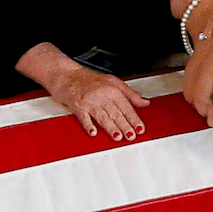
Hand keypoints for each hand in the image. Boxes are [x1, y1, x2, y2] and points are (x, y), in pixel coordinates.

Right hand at [14, 43, 150, 140]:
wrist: (66, 75)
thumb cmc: (88, 79)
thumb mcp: (113, 81)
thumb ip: (130, 93)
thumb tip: (145, 102)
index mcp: (112, 89)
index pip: (126, 106)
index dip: (134, 118)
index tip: (140, 128)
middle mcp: (101, 94)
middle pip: (115, 112)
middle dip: (124, 125)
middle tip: (131, 136)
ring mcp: (89, 101)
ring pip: (102, 116)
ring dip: (110, 127)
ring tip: (118, 136)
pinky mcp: (77, 106)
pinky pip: (84, 117)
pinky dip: (88, 125)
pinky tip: (93, 132)